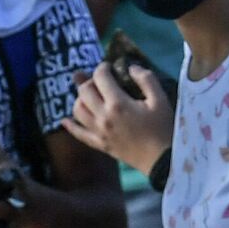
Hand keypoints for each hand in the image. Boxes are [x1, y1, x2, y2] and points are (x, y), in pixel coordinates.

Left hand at [59, 64, 173, 172]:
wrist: (161, 160)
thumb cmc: (163, 128)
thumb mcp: (160, 99)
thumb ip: (146, 79)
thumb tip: (131, 67)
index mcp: (118, 103)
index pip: (100, 77)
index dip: (102, 67)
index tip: (109, 67)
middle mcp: (103, 116)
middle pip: (84, 91)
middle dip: (90, 81)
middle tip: (101, 81)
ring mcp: (99, 132)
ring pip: (77, 110)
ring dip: (81, 99)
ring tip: (91, 97)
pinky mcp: (99, 144)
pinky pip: (78, 134)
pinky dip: (70, 125)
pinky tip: (65, 120)